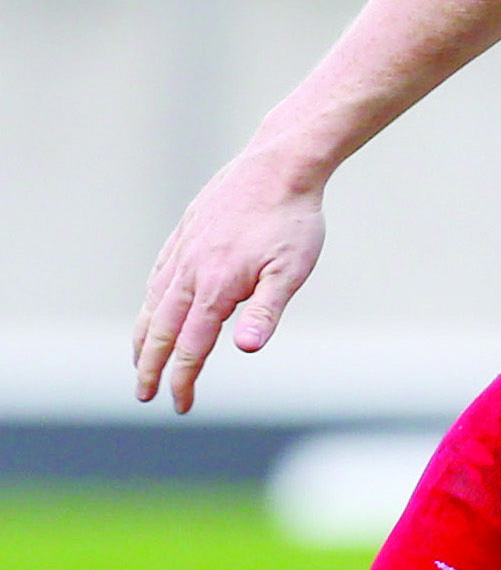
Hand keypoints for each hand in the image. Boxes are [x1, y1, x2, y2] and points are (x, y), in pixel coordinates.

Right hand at [132, 149, 329, 413]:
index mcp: (214, 288)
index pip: (190, 347)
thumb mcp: (292, 269)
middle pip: (158, 331)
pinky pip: (158, 276)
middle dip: (150, 367)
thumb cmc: (292, 220)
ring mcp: (182, 252)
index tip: (180, 404)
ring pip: (152, 304)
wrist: (279, 165)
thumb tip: (247, 350)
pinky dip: (149, 301)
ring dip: (143, 338)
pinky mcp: (183, 234)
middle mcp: (189, 272)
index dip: (183, 379)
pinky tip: (151, 309)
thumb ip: (267, 311)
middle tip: (144, 396)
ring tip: (140, 362)